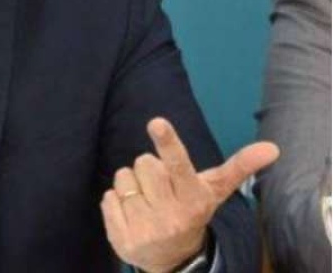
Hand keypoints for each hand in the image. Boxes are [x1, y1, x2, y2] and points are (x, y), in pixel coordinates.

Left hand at [101, 117, 278, 272]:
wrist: (174, 260)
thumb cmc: (192, 211)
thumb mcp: (214, 192)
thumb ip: (238, 168)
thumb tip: (272, 148)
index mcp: (194, 199)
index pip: (178, 165)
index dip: (168, 143)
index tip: (157, 122)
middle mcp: (171, 215)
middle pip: (144, 163)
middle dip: (148, 168)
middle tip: (160, 186)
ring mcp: (145, 229)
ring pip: (123, 178)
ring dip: (131, 184)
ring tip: (147, 200)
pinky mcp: (121, 239)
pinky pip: (107, 197)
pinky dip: (116, 201)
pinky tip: (132, 213)